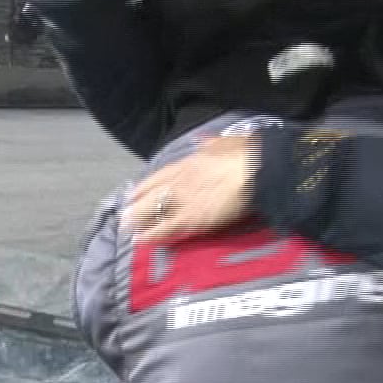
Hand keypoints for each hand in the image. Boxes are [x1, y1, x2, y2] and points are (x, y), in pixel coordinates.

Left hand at [121, 134, 260, 242]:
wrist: (257, 168)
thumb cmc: (246, 154)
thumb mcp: (224, 142)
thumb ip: (209, 144)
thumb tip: (202, 140)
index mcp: (187, 163)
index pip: (157, 177)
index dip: (143, 187)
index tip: (133, 194)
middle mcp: (179, 181)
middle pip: (149, 195)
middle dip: (135, 207)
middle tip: (124, 217)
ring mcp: (183, 200)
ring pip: (151, 211)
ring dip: (138, 221)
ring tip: (128, 231)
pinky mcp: (192, 218)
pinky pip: (166, 228)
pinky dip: (152, 235)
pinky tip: (142, 241)